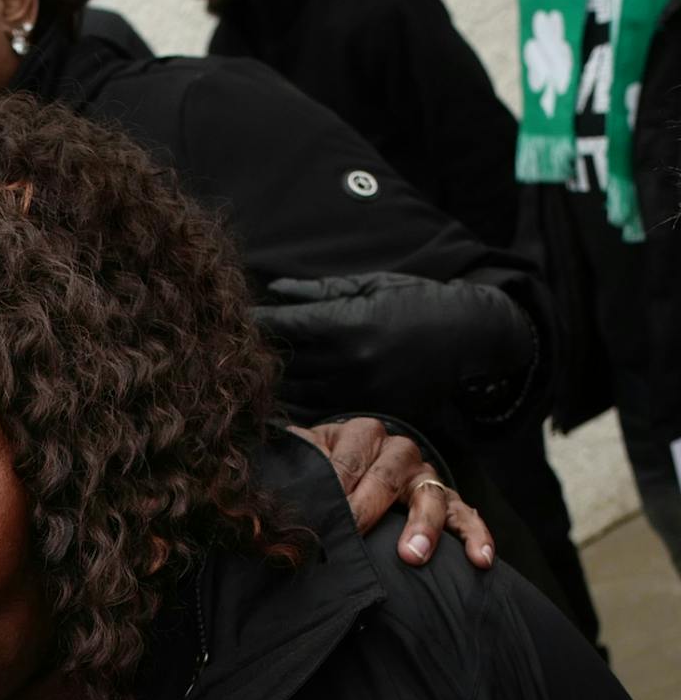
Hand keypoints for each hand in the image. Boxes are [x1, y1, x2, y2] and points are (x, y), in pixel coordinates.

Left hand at [256, 273, 534, 424]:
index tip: (230, 318)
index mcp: (345, 323)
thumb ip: (319, 291)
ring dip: (269, 385)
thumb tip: (275, 289)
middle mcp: (348, 361)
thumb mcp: (370, 286)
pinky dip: (297, 406)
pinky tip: (279, 400)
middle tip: (227, 348)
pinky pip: (320, 413)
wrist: (473, 336)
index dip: (253, 322)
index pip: (282, 325)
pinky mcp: (371, 409)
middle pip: (282, 362)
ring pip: (296, 392)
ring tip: (246, 377)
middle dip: (255, 354)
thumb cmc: (420, 300)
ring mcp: (358, 390)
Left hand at [291, 418, 495, 568]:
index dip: (332, 491)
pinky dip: (474, 535)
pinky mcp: (444, 498)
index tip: (321, 519)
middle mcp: (394, 448)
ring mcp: (422, 474)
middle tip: (353, 534)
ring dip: (421, 525)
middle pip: (384, 477)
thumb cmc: (315, 472)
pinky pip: (465, 514)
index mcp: (354, 434)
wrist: (344, 474)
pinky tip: (479, 559)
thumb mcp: (299, 463)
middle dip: (367, 510)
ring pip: (428, 494)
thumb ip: (286, 470)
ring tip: (412, 555)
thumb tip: (259, 496)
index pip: (343, 463)